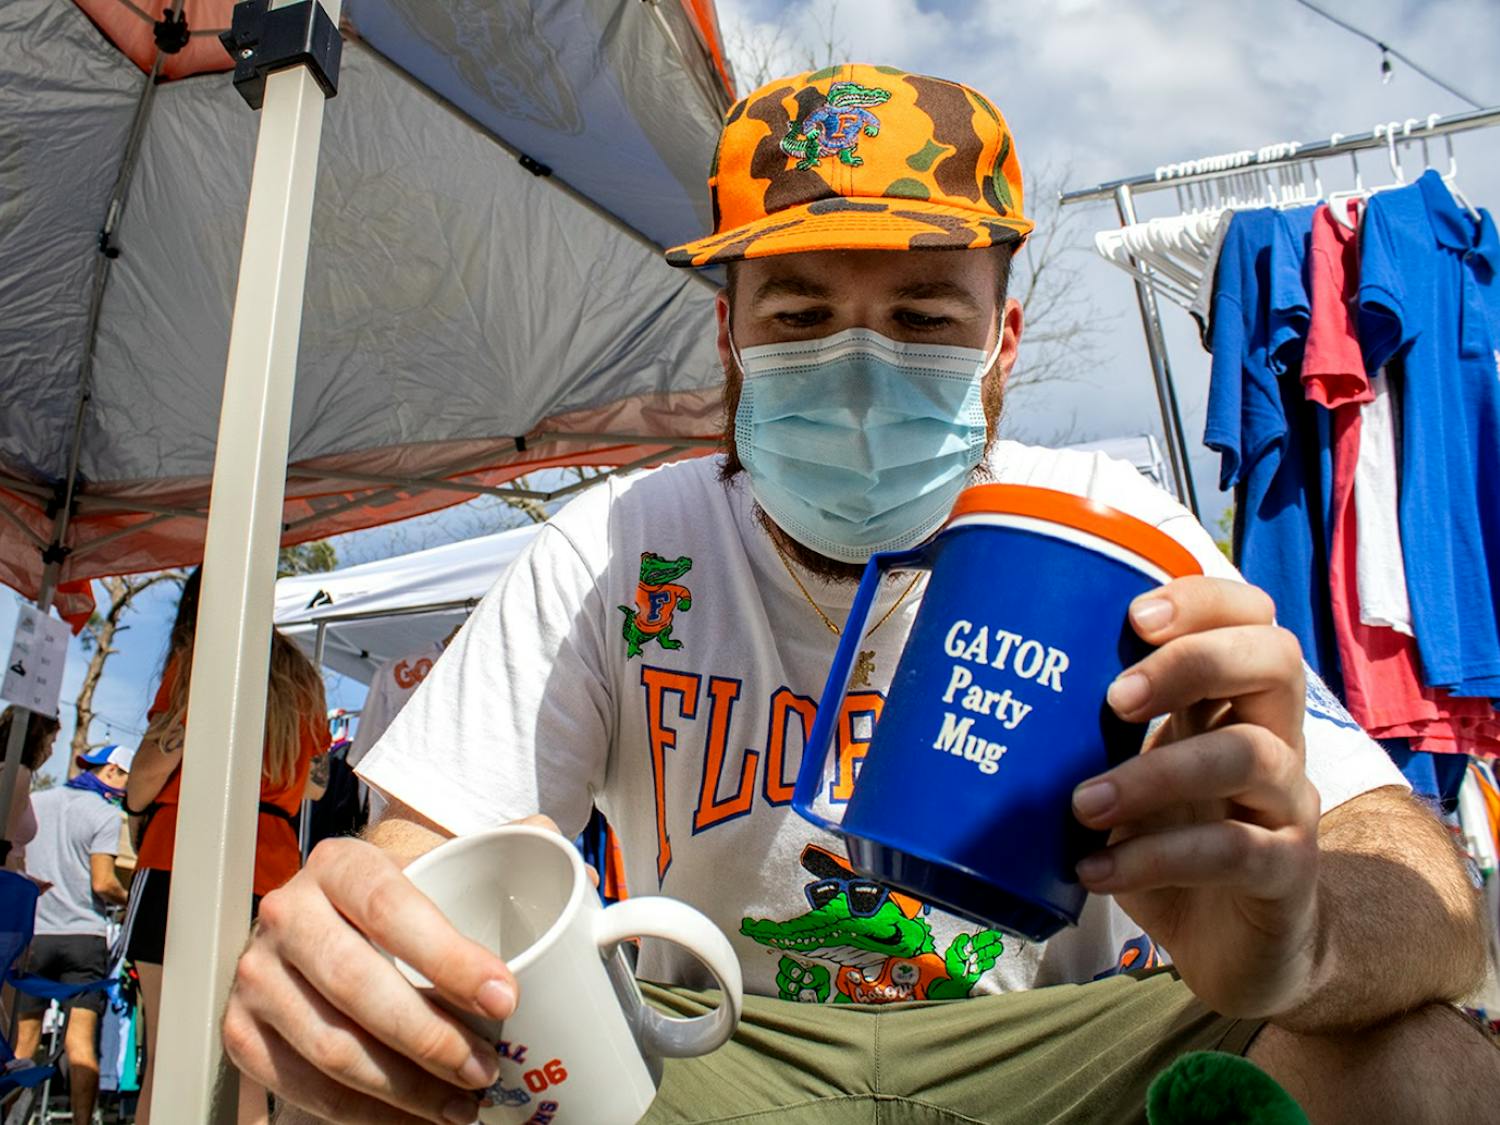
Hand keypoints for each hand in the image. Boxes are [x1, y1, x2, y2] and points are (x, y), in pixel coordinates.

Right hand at [223, 817, 560, 1123]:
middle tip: (487, 1068)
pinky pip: (303, 1087)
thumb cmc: (402, 901)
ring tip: (462, 1103)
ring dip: (405, 1088)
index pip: (392, 908)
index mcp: (340, 864)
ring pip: (331, 1047)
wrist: (328, 921)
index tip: (506, 996)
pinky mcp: (242, 1031)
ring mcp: (257, 974)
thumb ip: (511, 852)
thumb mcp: (444, 862)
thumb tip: (582, 881)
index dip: (449, 957)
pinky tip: (412, 1117)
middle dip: (431, 1038)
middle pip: (358, 986)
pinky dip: (364, 1112)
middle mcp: (287, 913)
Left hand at [1071, 577, 1322, 1019]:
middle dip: (1192, 662)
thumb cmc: (1169, 841)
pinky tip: (1096, 870)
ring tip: (1082, 803)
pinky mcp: (1286, 871)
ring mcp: (1287, 803)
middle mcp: (1275, 737)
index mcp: (1234, 700)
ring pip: (1248, 756)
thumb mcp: (1128, 773)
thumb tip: (977, 692)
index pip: (1249, 616)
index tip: (1134, 615)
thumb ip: (1089, 732)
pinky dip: (1154, 858)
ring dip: (1155, 774)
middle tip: (1115, 697)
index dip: (1203, 599)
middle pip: (1275, 659)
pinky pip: (1231, 850)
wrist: (1232, 944)